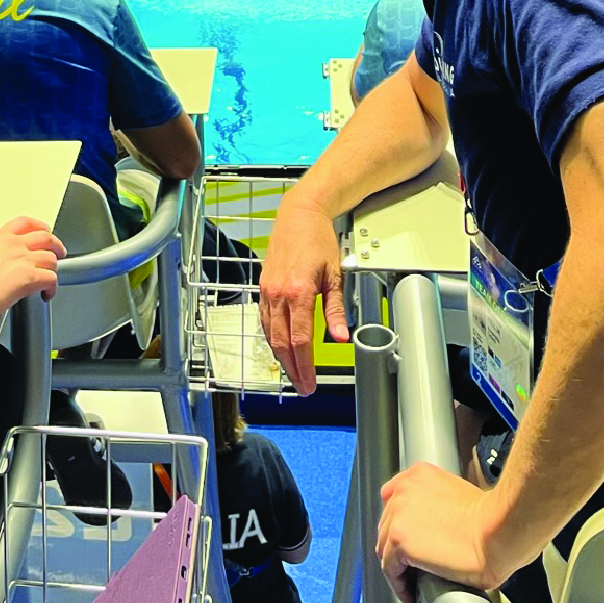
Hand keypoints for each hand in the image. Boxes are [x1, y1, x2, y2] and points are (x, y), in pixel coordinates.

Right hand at [0, 218, 64, 323]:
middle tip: (57, 252)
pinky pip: (50, 279)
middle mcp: (13, 246)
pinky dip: (52, 287)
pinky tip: (47, 294)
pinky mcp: (28, 279)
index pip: (23, 224)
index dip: (37, 227)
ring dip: (53, 268)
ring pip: (51, 259)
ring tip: (51, 276)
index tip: (42, 231)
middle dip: (54, 244)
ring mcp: (23, 261)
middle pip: (45, 238)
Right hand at [259, 197, 346, 395]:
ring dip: (281, 358)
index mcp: (298, 291)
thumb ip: (336, 309)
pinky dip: (273, 339)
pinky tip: (281, 348)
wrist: (298, 216)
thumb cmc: (318, 240)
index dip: (305, 366)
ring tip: (294, 373)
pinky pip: (265, 322)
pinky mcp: (262, 289)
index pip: (300, 340)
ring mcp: (267, 292)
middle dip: (292, 369)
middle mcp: (278, 294)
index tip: (311, 382)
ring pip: (270, 336)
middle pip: (282, 344)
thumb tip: (341, 335)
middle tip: (303, 386)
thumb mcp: (334, 274)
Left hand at [374, 459, 515, 595]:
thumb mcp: (459, 493)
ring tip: (412, 582)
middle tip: (411, 565)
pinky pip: (390, 571)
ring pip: (385, 549)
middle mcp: (404, 490)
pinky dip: (400, 585)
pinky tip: (412, 593)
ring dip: (399, 568)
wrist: (499, 530)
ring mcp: (398, 514)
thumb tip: (429, 527)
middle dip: (397, 547)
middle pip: (386, 525)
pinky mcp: (399, 540)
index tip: (406, 537)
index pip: (392, 497)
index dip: (398, 521)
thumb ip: (436, 501)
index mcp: (419, 474)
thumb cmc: (491, 518)